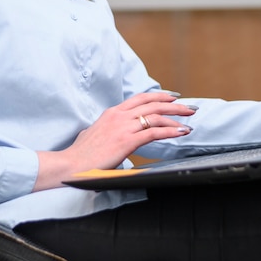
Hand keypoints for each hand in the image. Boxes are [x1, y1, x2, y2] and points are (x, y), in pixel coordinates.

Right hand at [34, 92, 194, 189]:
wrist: (72, 164)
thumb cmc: (81, 154)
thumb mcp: (92, 134)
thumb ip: (102, 130)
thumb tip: (105, 134)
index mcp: (112, 113)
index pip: (140, 98)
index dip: (158, 96)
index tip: (172, 97)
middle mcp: (119, 115)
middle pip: (152, 103)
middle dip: (173, 105)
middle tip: (188, 107)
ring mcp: (123, 127)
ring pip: (156, 116)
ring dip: (176, 117)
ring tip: (189, 120)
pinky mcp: (127, 140)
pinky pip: (154, 132)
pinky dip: (171, 131)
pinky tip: (181, 132)